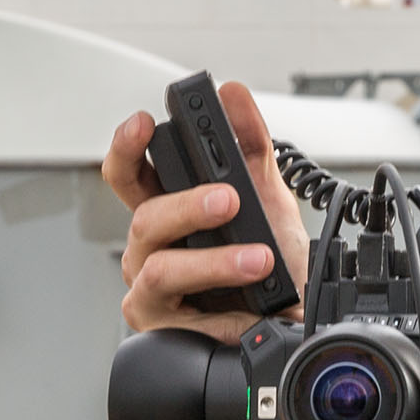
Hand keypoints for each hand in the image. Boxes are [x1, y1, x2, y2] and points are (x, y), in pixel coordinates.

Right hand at [103, 82, 309, 340]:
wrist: (290, 320)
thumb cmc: (270, 264)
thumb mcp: (268, 198)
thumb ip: (251, 145)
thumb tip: (233, 95)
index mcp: (166, 210)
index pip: (131, 172)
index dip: (128, 146)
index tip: (144, 123)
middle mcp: (150, 247)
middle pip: (145, 216)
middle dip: (188, 205)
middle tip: (228, 199)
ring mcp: (149, 287)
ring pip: (160, 266)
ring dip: (213, 261)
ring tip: (258, 258)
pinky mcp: (158, 325)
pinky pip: (179, 312)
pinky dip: (218, 308)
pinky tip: (246, 308)